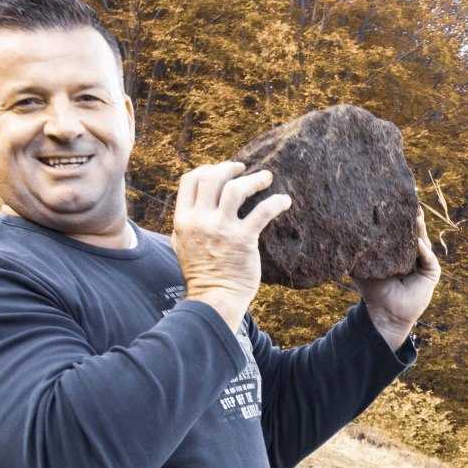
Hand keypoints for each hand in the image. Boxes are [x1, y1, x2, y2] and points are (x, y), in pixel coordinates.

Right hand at [172, 161, 290, 330]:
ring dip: (254, 179)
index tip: (220, 170)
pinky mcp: (243, 240)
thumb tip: (196, 202)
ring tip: (266, 178)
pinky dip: (276, 202)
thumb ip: (188, 221)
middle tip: (243, 168)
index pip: (190, 180)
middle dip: (229, 167)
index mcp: (184, 220)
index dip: (206, 169)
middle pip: (212, 178)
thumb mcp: (182, 244)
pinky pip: (262, 212)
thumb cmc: (201, 273)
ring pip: (235, 189)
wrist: (214, 299)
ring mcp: (221, 230)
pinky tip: (284, 202)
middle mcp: (200, 221)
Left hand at [353, 206, 440, 350]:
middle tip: (408, 199)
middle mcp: (414, 253)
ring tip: (415, 213)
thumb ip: (357, 252)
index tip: (394, 200)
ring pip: (423, 240)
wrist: (384, 313)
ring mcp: (424, 261)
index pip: (401, 230)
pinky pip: (428, 258)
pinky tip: (415, 241)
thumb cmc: (373, 290)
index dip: (399, 216)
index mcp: (399, 250)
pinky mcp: (431, 272)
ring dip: (419, 227)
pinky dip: (422, 249)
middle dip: (412, 216)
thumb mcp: (363, 266)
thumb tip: (340, 235)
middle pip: (415, 230)